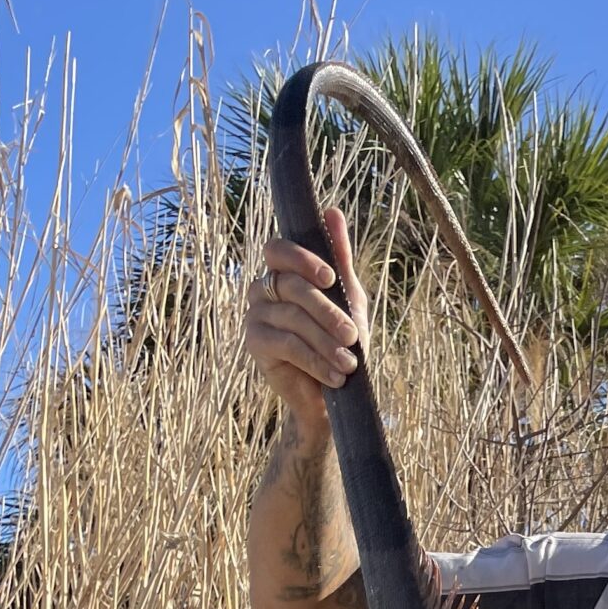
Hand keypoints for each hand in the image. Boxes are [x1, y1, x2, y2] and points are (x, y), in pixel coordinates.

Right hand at [243, 207, 366, 432]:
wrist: (329, 395)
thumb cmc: (339, 343)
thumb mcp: (347, 299)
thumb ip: (340, 259)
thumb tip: (333, 212)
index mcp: (282, 273)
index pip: (278, 250)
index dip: (302, 258)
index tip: (330, 277)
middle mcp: (262, 289)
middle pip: (292, 287)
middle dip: (327, 312)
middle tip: (353, 336)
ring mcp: (255, 315)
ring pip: (292, 318)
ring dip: (326, 343)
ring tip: (349, 364)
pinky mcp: (254, 343)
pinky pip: (286, 345)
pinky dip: (315, 360)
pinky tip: (336, 376)